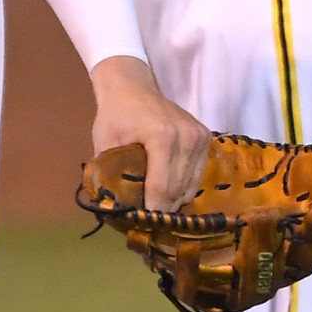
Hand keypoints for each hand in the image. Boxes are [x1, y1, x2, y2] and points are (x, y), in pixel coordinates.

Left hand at [89, 55, 210, 210]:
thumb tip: (115, 208)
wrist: (132, 87)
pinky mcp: (206, 138)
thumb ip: (110, 173)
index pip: (162, 186)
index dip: (153, 209)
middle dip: (163, 208)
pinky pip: (198, 174)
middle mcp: (187, 137)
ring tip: (158, 208)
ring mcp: (200, 137)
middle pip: (179, 189)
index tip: (144, 225)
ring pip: (191, 185)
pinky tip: (169, 192)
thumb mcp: (105, 143)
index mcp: (162, 136)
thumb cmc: (115, 115)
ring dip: (175, 200)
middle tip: (150, 222)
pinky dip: (184, 186)